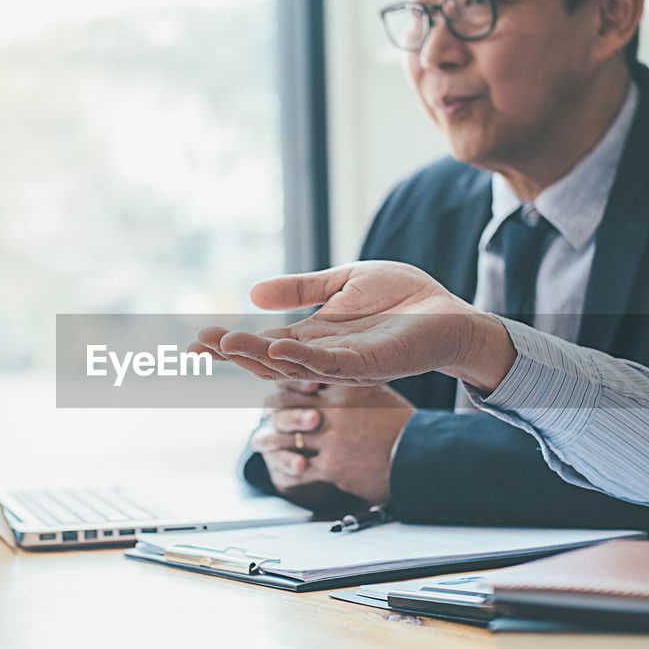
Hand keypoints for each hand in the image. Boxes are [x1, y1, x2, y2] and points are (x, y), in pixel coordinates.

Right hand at [193, 261, 516, 391]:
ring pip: (293, 365)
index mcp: (315, 336)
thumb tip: (253, 293)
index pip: (264, 342)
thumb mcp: (343, 282)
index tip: (196, 339)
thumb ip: (302, 289)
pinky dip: (303, 358)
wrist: (451, 312)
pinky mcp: (370, 365)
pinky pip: (330, 365)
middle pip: (269, 358)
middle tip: (199, 344)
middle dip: (234, 352)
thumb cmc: (405, 297)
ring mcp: (345, 363)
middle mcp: (323, 355)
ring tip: (227, 343)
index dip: (231, 343)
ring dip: (259, 355)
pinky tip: (280, 347)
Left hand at [250, 381, 413, 505]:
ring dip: (268, 440)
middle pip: (283, 403)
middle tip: (265, 415)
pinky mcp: (332, 467)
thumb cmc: (400, 426)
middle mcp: (335, 409)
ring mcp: (331, 439)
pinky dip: (286, 468)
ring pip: (283, 434)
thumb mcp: (376, 392)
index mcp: (346, 385)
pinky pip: (296, 467)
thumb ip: (347, 383)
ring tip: (260, 442)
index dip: (282, 383)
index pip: (297, 376)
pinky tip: (284, 468)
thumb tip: (320, 374)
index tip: (278, 389)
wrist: (420, 458)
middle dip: (271, 411)